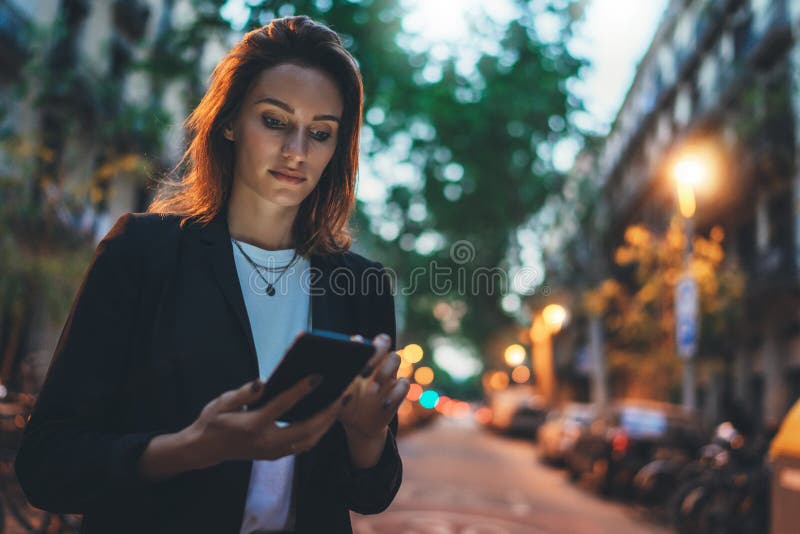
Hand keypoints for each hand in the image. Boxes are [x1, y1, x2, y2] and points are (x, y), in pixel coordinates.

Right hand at [184, 375, 344, 468]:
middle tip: (344, 395)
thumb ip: (244, 393)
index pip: (282, 406)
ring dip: (327, 423)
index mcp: (253, 426)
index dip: (301, 390)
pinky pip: (303, 445)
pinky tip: (326, 416)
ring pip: (309, 440)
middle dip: (328, 413)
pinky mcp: (275, 455)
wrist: (204, 449)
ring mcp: (272, 452)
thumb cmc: (213, 421)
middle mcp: (266, 442)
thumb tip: (264, 382)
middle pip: (306, 429)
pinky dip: (318, 431)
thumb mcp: (222, 402)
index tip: (318, 377)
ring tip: (340, 404)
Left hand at [338, 333, 410, 439]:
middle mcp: (375, 362)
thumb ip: (332, 384)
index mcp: (359, 360)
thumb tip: (322, 377)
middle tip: (366, 368)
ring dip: (385, 370)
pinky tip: (383, 404)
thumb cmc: (344, 405)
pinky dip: (396, 393)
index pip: (362, 341)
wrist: (358, 425)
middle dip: (377, 350)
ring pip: (395, 357)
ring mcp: (388, 376)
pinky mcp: (397, 392)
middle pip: (383, 342)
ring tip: (374, 386)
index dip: (360, 343)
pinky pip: (403, 383)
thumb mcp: (335, 395)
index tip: (354, 349)